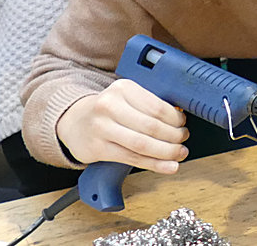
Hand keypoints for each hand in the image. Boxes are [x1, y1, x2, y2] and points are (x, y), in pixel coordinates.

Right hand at [55, 79, 188, 172]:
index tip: (183, 124)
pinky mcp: (98, 148)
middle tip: (183, 139)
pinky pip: (132, 158)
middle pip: (152, 126)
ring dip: (167, 152)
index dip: (175, 119)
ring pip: (143, 144)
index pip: (157, 107)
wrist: (73, 121)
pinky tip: (168, 166)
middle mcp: (110, 106)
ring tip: (179, 153)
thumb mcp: (126, 97)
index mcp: (123, 89)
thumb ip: (149, 105)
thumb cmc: (107, 110)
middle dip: (174, 137)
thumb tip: (180, 118)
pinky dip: (154, 164)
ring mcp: (102, 128)